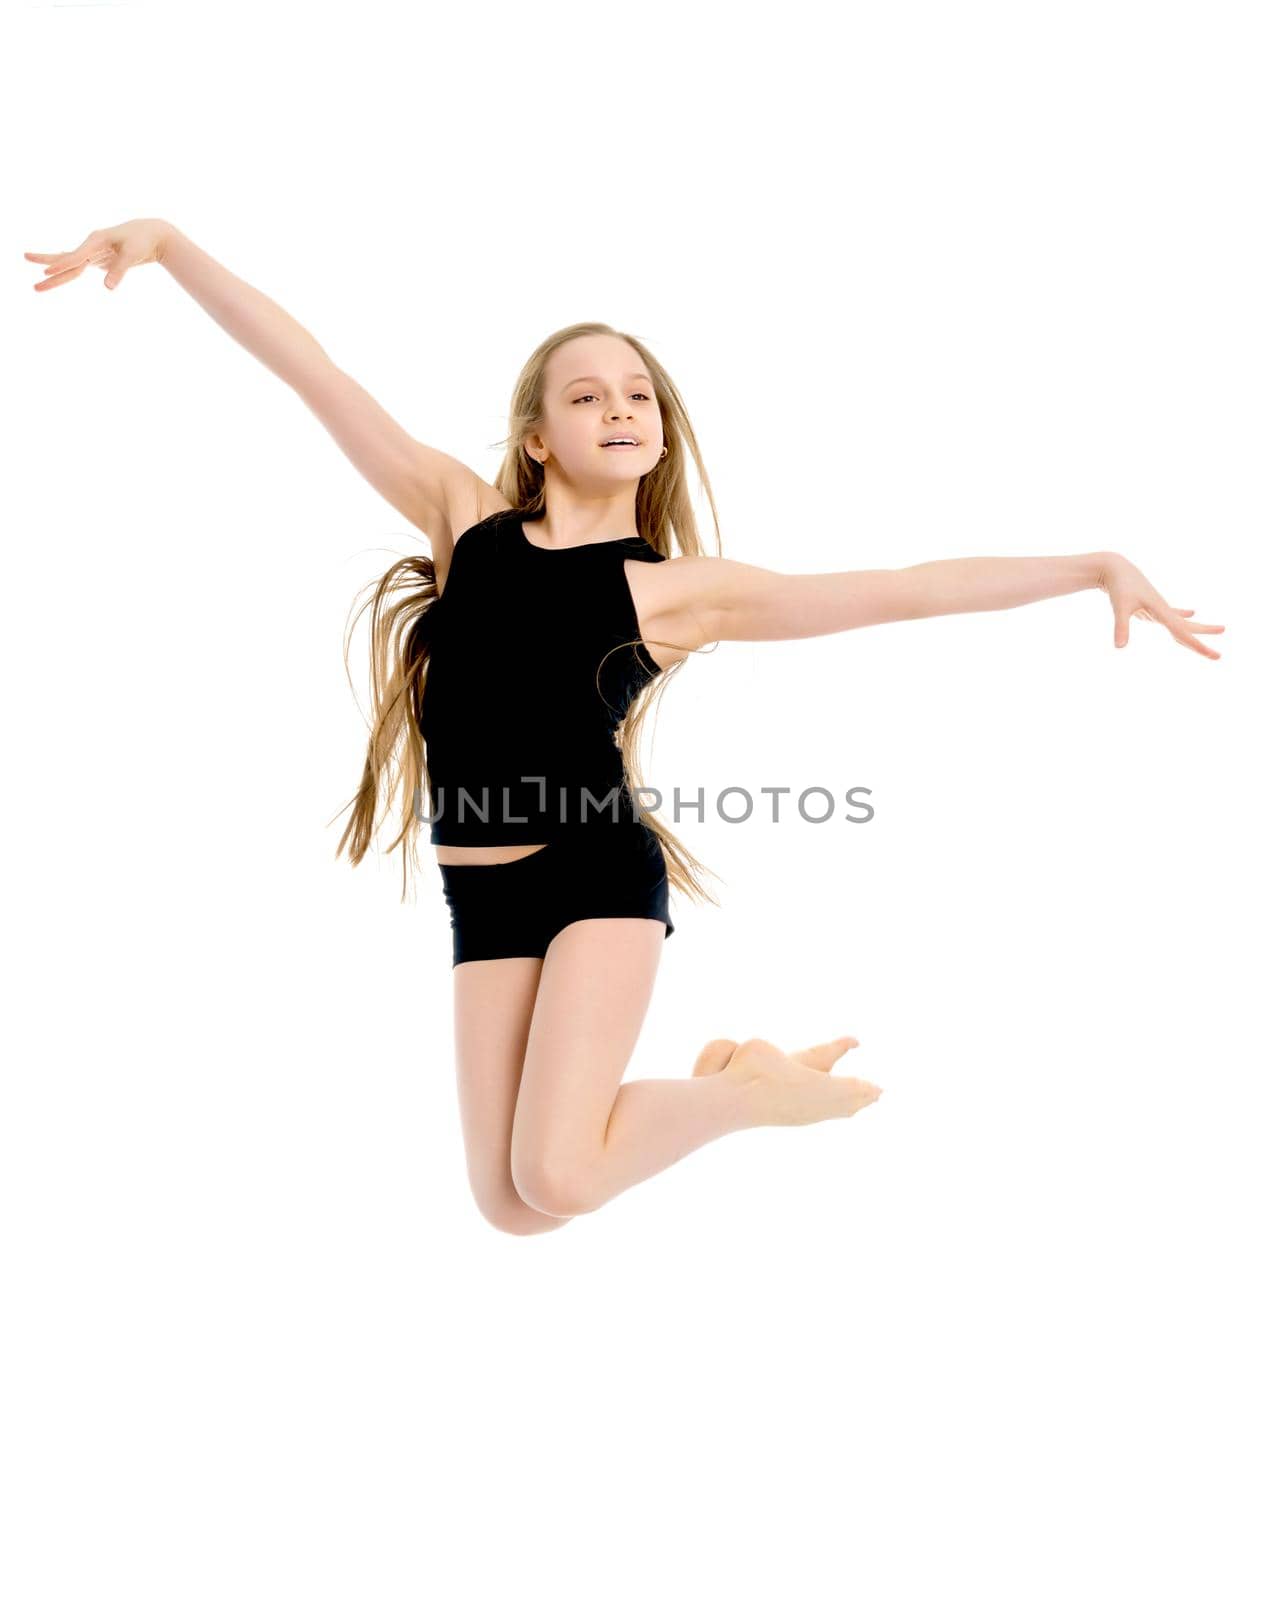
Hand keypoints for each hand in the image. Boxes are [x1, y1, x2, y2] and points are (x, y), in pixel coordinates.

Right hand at [25, 218, 173, 292]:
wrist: (151, 233)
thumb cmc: (142, 241)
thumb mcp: (133, 255)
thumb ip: (119, 271)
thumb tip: (107, 288)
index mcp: (96, 241)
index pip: (75, 257)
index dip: (62, 266)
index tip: (46, 272)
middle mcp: (91, 245)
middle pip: (66, 259)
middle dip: (49, 265)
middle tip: (24, 260)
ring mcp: (93, 252)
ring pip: (70, 263)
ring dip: (55, 271)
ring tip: (38, 279)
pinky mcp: (98, 258)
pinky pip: (78, 265)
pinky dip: (66, 268)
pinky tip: (56, 272)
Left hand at [1097, 553, 1224, 659]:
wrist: (1117, 568)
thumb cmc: (1119, 587)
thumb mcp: (1120, 607)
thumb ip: (1121, 627)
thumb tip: (1119, 648)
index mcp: (1162, 611)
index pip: (1183, 634)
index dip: (1198, 646)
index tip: (1215, 656)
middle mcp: (1165, 610)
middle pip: (1188, 629)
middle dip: (1204, 640)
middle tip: (1219, 656)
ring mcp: (1160, 607)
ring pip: (1183, 622)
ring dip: (1199, 627)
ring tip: (1222, 628)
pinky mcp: (1152, 604)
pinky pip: (1173, 612)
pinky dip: (1183, 614)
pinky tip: (1192, 613)